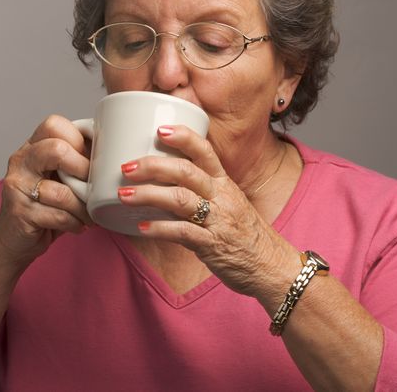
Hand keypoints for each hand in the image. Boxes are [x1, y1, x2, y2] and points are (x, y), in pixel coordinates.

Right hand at [0, 115, 92, 267]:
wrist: (13, 241)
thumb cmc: (45, 206)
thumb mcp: (60, 177)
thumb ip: (76, 161)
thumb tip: (114, 149)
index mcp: (32, 147)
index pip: (55, 125)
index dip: (79, 140)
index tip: (90, 160)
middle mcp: (21, 161)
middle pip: (56, 149)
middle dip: (83, 169)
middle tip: (92, 187)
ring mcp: (17, 186)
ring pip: (61, 191)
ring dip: (83, 207)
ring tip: (89, 214)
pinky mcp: (20, 212)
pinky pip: (58, 215)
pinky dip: (75, 222)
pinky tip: (78, 225)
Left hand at [117, 125, 290, 298]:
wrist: (272, 267)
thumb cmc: (246, 234)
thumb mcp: (230, 202)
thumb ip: (204, 189)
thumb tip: (168, 180)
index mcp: (224, 183)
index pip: (205, 151)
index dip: (183, 137)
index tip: (159, 129)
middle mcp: (221, 197)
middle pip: (186, 171)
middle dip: (153, 166)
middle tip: (127, 166)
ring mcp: (217, 220)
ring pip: (180, 199)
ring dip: (148, 194)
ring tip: (123, 194)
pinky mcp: (212, 245)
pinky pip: (182, 233)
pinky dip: (159, 228)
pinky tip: (141, 227)